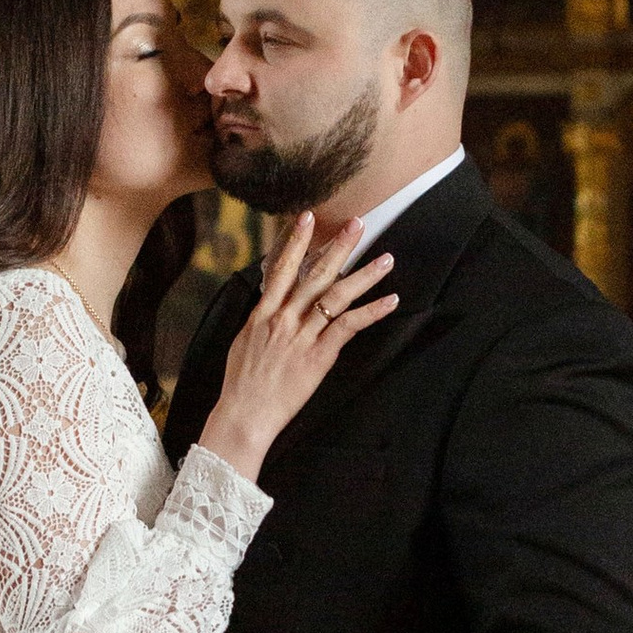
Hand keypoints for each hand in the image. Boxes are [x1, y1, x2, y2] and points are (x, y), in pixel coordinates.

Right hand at [199, 210, 395, 484]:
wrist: (243, 414)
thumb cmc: (241, 384)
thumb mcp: (243, 342)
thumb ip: (261, 319)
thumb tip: (270, 302)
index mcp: (263, 313)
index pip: (282, 268)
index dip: (296, 241)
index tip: (309, 217)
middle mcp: (283, 318)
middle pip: (315, 274)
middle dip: (338, 246)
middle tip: (358, 223)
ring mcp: (302, 336)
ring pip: (336, 296)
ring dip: (364, 275)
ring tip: (386, 259)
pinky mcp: (318, 356)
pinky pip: (348, 328)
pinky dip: (371, 312)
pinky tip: (391, 301)